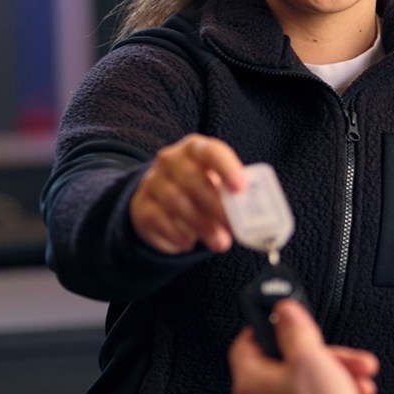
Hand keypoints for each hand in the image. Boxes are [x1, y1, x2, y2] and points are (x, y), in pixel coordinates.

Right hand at [130, 135, 248, 253]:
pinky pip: (159, 219)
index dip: (226, 168)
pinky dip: (177, 234)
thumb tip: (252, 216)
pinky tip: (190, 244)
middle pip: (193, 179)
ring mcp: (153, 182)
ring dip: (202, 225)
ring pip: (176, 201)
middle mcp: (170, 160)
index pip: (210, 151)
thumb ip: (232, 195)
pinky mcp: (142, 206)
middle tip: (234, 226)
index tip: (240, 188)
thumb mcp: (217, 187)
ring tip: (221, 243)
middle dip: (216, 205)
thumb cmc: (200, 191)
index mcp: (195, 149)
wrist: (162, 204)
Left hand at [231, 300, 378, 393]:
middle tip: (348, 360)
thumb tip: (284, 311)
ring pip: (306, 390)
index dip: (268, 327)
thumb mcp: (309, 357)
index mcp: (250, 382)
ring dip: (337, 381)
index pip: (246, 343)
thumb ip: (295, 329)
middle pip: (288, 367)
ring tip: (360, 385)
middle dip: (326, 359)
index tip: (289, 322)